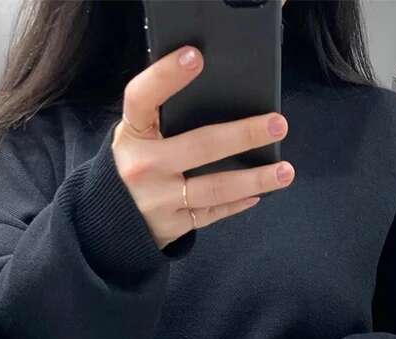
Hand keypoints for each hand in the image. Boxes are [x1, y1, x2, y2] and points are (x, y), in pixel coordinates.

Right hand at [112, 46, 294, 249]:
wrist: (110, 222)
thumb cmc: (134, 166)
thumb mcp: (136, 138)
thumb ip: (162, 120)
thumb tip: (222, 99)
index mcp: (131, 134)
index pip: (143, 98)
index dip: (166, 75)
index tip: (195, 56)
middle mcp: (143, 167)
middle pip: (200, 145)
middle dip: (244, 134)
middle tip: (277, 125)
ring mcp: (158, 200)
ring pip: (216, 188)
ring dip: (255, 179)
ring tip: (285, 171)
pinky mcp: (173, 225)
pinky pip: (213, 213)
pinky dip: (238, 203)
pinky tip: (259, 193)